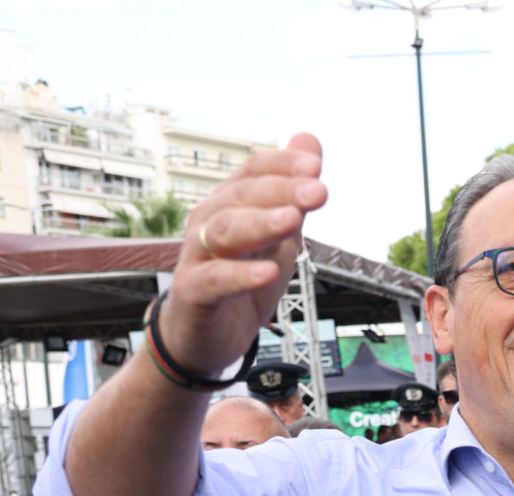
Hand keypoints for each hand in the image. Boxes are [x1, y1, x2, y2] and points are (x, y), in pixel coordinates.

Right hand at [164, 134, 327, 375]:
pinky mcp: (194, 293)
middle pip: (241, 197)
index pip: (253, 174)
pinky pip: (214, 280)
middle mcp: (209, 223)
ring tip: (294, 221)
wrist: (204, 335)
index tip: (316, 166)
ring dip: (260, 223)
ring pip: (225, 231)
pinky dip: (241, 275)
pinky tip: (268, 273)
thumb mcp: (277, 233)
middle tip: (319, 191)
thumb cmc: (240, 278)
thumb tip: (311, 142)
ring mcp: (198, 256)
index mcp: (230, 205)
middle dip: (281, 191)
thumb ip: (293, 192)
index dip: (282, 166)